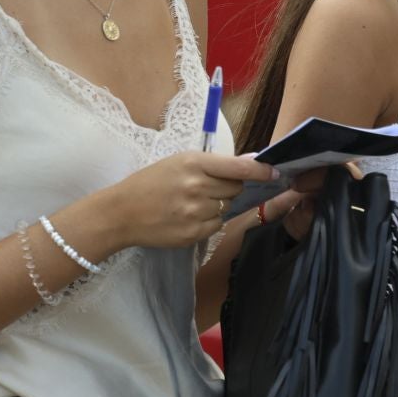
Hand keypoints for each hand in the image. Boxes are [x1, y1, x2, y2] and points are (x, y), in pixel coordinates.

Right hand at [109, 152, 279, 248]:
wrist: (121, 212)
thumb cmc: (150, 182)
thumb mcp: (178, 162)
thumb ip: (214, 164)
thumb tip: (250, 163)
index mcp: (194, 163)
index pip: (238, 168)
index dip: (261, 172)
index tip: (275, 173)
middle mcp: (197, 187)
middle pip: (236, 188)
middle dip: (229, 188)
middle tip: (208, 187)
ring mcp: (196, 212)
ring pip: (227, 207)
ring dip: (218, 205)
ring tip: (193, 202)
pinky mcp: (194, 233)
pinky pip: (216, 225)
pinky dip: (209, 220)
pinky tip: (189, 216)